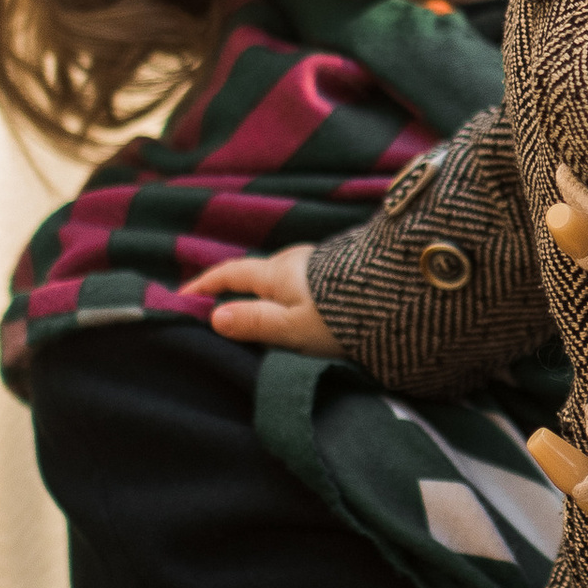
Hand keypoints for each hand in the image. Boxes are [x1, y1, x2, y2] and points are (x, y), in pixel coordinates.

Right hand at [181, 244, 345, 355]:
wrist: (405, 296)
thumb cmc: (343, 315)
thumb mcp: (292, 326)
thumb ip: (254, 321)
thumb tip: (215, 316)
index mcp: (276, 271)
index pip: (230, 274)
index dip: (204, 284)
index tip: (183, 296)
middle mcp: (297, 261)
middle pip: (256, 274)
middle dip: (235, 288)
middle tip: (218, 309)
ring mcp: (322, 265)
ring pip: (282, 279)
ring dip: (265, 293)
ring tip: (258, 315)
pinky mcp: (345, 275)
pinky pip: (304, 285)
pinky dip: (289, 296)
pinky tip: (298, 311)